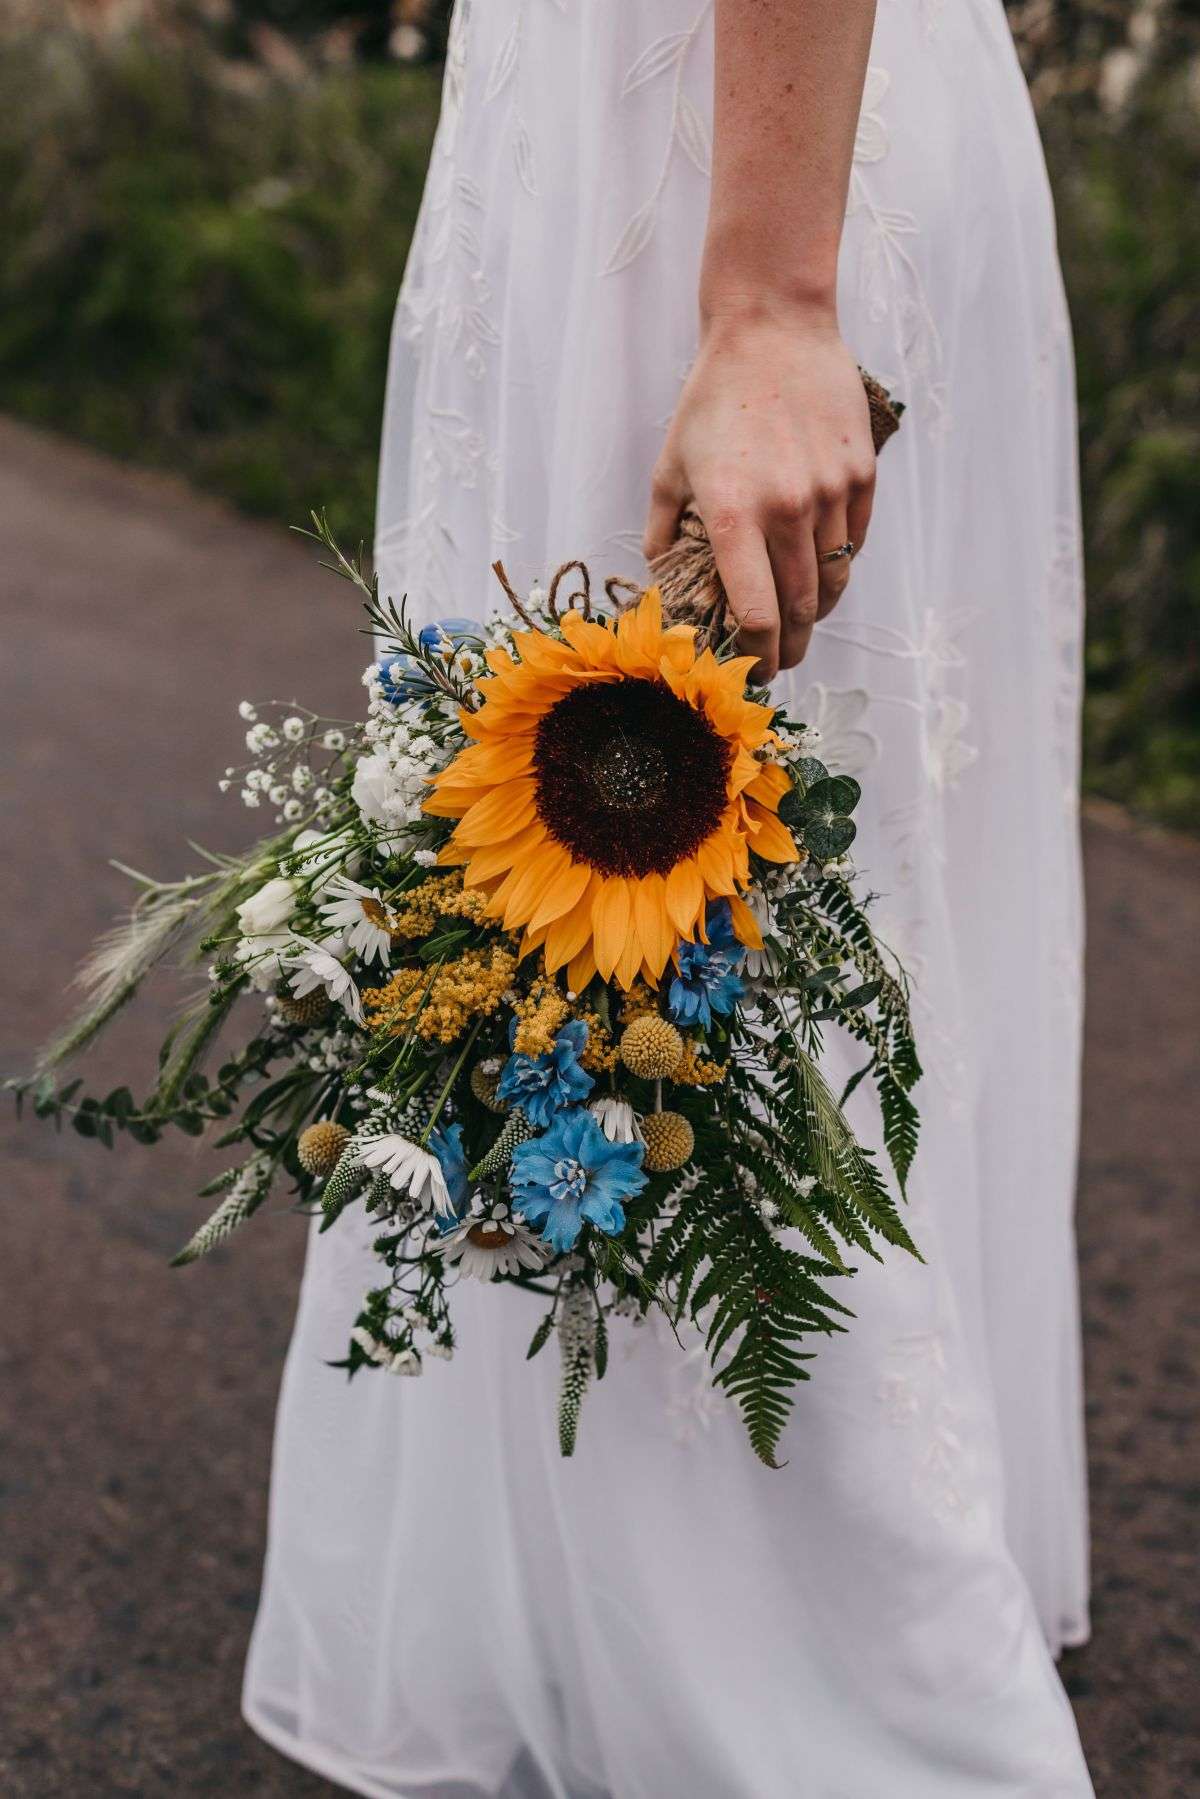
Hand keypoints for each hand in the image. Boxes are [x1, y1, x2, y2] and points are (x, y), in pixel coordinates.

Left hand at [642, 304, 875, 681]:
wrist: (772, 328)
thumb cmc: (712, 400)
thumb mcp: (669, 467)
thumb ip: (661, 534)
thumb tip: (663, 588)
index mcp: (733, 516)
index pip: (756, 615)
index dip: (756, 658)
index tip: (751, 672)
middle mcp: (787, 510)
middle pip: (800, 610)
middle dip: (788, 649)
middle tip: (778, 663)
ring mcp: (831, 492)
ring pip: (832, 580)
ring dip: (817, 614)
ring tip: (802, 625)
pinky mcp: (861, 474)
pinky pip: (853, 541)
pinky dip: (838, 566)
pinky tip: (821, 573)